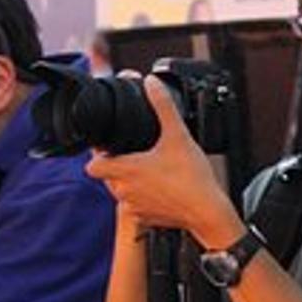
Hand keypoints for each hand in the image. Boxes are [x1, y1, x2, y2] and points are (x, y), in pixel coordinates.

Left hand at [84, 77, 243, 248]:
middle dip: (116, 165)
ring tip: (149, 170)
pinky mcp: (146, 219)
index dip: (97, 155)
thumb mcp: (178, 135)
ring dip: (129, 181)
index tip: (109, 147)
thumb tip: (152, 83)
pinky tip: (160, 188)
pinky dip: (143, 197)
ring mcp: (134, 207)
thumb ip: (162, 105)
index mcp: (126, 171)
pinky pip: (135, 206)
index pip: (92, 166)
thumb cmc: (192, 178)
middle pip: (106, 177)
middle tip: (136, 153)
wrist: (208, 213)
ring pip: (120, 192)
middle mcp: (124, 192)